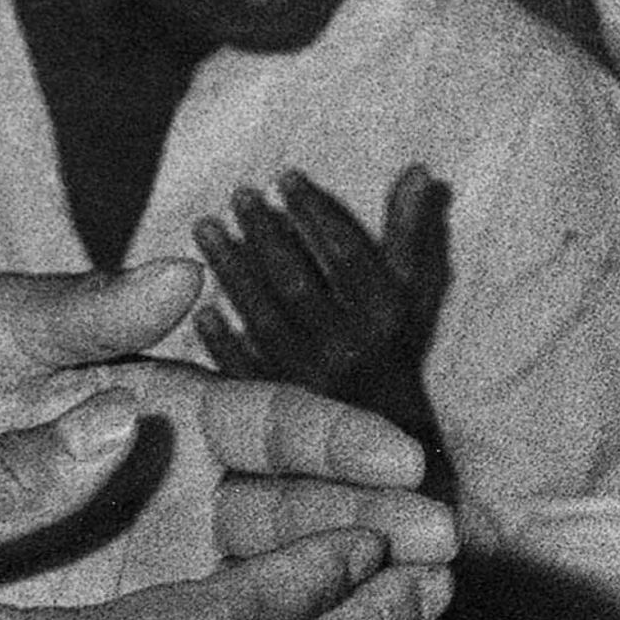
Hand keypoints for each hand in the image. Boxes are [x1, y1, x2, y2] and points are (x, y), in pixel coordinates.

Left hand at [0, 263, 460, 606]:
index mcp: (169, 411)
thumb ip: (73, 312)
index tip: (402, 465)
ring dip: (366, 604)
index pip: (276, 424)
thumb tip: (177, 272)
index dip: (342, 443)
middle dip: (380, 531)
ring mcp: (179, 575)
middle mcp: (193, 494)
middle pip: (307, 512)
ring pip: (294, 588)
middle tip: (440, 560)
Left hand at [190, 168, 451, 478]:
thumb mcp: (413, 296)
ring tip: (205, 228)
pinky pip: (244, 371)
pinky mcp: (281, 414)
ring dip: (232, 271)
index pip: (346, 254)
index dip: (315, 212)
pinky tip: (200, 306)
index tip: (284, 175)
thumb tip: (419, 169)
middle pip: (298, 282)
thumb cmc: (396, 353)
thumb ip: (409, 235)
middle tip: (237, 193)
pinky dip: (221, 340)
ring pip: (265, 319)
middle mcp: (351, 349)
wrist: (394, 450)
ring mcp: (313, 383)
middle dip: (265, 234)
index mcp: (386, 317)